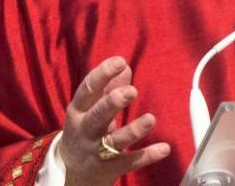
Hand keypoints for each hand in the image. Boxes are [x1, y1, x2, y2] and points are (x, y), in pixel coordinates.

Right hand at [60, 56, 170, 185]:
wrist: (70, 173)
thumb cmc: (85, 130)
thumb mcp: (90, 108)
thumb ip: (108, 87)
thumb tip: (125, 66)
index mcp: (79, 110)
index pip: (88, 89)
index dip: (103, 74)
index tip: (120, 61)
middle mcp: (85, 130)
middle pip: (97, 115)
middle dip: (112, 103)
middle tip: (131, 91)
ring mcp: (96, 151)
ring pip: (114, 140)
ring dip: (133, 130)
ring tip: (151, 119)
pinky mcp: (109, 169)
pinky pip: (129, 162)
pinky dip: (146, 155)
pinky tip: (164, 148)